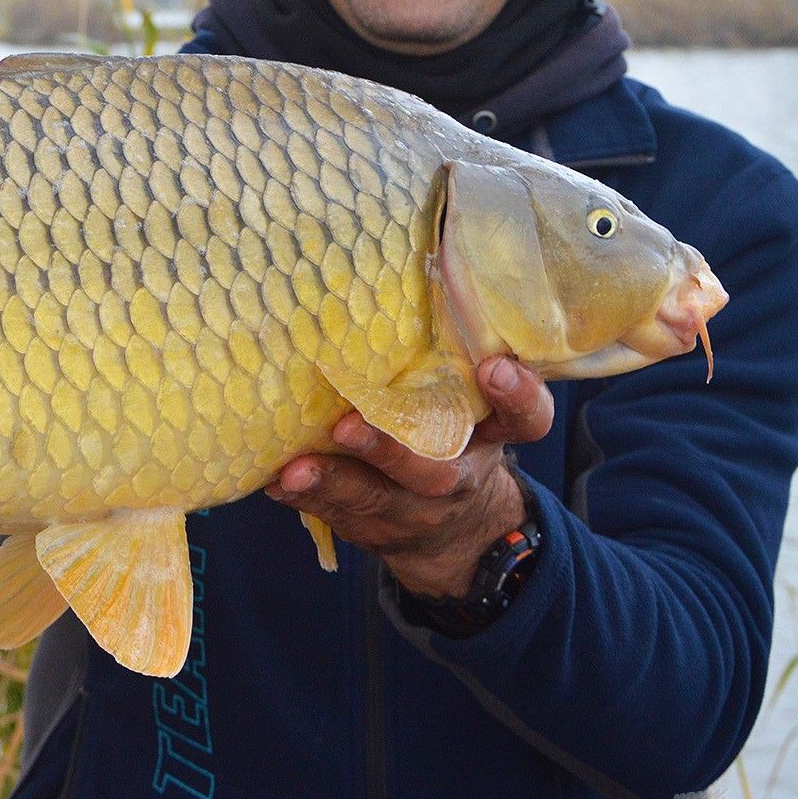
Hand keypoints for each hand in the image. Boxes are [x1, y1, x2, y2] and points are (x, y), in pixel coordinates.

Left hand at [264, 355, 552, 597]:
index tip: (493, 367)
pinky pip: (336, 516)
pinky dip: (303, 498)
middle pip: (432, 471)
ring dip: (330, 482)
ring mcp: (412, 510)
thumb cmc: (452, 438)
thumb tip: (418, 264)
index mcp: (489, 437)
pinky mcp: (372, 528)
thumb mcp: (471, 406)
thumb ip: (455, 356)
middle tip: (346, 425)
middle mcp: (455, 477)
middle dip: (388, 450)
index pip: (524, 418)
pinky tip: (273, 480)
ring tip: (294, 468)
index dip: (517, 395)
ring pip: (373, 499)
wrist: (456, 535)